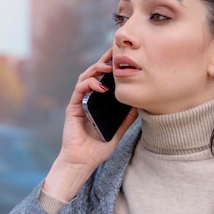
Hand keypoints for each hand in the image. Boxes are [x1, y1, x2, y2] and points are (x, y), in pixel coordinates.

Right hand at [42, 48, 137, 201]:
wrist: (82, 162)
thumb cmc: (97, 149)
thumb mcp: (118, 131)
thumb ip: (126, 119)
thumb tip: (140, 106)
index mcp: (98, 102)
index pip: (104, 80)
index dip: (111, 68)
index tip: (123, 57)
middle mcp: (88, 99)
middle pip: (94, 74)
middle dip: (104, 61)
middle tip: (115, 51)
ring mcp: (79, 102)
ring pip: (85, 77)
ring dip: (96, 69)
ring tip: (108, 67)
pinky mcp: (73, 107)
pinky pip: (79, 90)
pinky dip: (89, 84)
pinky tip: (100, 86)